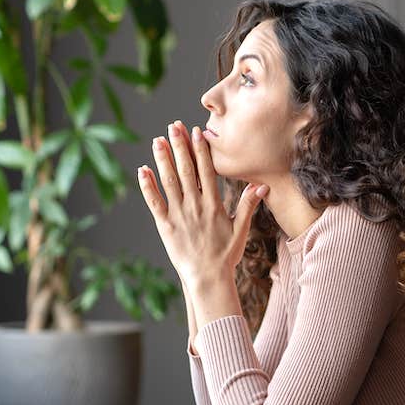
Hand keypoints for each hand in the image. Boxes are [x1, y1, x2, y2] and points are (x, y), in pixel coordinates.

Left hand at [138, 119, 267, 285]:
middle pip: (186, 170)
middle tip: (173, 126)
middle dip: (179, 146)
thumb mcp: (241, 229)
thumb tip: (262, 185)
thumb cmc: (226, 255)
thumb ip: (249, 205)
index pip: (207, 171)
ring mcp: (179, 215)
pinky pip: (154, 203)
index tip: (197, 132)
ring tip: (158, 141)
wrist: (208, 279)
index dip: (201, 150)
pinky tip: (142, 170)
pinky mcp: (165, 226)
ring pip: (169, 182)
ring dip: (162, 160)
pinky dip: (147, 186)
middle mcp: (195, 206)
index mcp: (213, 205)